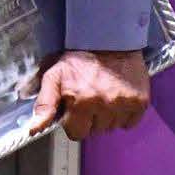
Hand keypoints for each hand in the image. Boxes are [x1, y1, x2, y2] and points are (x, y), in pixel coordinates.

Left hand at [28, 49, 150, 140]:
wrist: (109, 41)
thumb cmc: (78, 58)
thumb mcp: (54, 76)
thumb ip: (44, 104)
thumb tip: (34, 129)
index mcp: (80, 101)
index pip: (75, 133)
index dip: (73, 122)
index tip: (73, 110)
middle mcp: (103, 105)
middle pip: (95, 131)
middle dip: (89, 119)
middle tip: (88, 98)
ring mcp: (123, 105)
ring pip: (112, 127)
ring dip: (106, 117)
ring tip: (102, 95)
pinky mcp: (140, 103)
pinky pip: (129, 123)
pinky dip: (123, 114)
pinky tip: (116, 98)